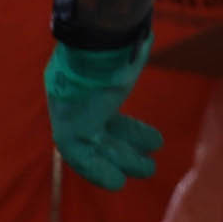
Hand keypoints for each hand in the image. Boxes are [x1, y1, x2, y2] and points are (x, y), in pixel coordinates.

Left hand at [46, 34, 159, 188]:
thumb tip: (144, 38)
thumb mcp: (123, 51)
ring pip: (95, 147)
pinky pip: (82, 157)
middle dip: (126, 148)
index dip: (127, 131)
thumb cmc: (116, 45)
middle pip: (103, 131)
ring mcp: (70, 115)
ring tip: (149, 171)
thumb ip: (129, 53)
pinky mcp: (70, 130)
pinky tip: (118, 183)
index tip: (153, 142)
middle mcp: (74, 101)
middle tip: (150, 161)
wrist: (95, 48)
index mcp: (86, 82)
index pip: (105, 112)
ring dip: (121, 162)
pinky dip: (98, 171)